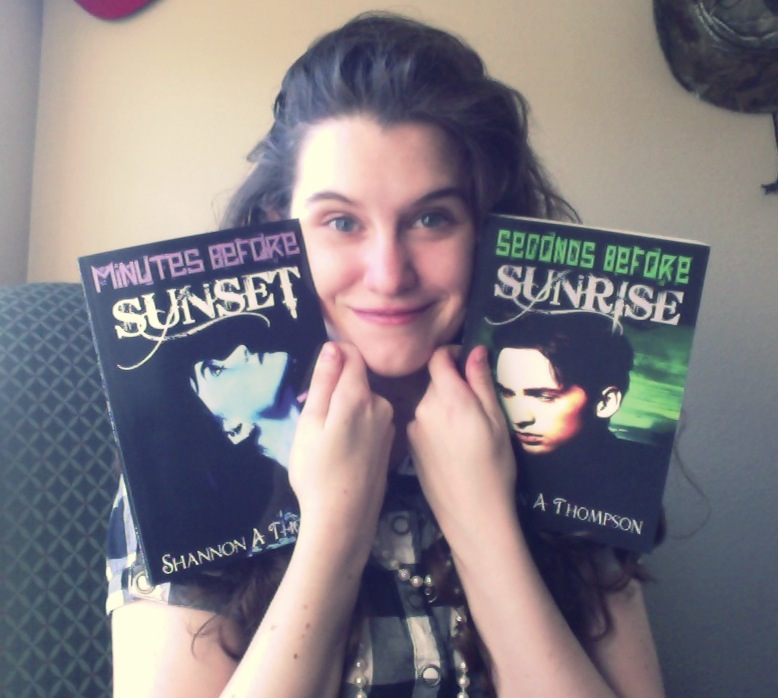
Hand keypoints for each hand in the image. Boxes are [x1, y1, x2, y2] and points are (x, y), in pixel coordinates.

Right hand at [289, 342, 393, 557]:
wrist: (344, 519)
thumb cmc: (317, 471)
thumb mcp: (310, 423)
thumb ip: (324, 382)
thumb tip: (333, 346)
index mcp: (358, 395)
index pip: (352, 354)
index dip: (333, 356)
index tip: (318, 376)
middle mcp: (381, 404)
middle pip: (357, 380)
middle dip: (335, 389)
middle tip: (314, 419)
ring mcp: (389, 425)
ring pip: (363, 402)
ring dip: (345, 410)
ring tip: (326, 439)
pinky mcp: (390, 443)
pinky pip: (371, 421)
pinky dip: (357, 427)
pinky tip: (343, 451)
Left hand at [407, 345, 517, 546]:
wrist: (472, 513)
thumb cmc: (494, 466)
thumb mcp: (496, 420)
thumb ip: (481, 382)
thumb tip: (475, 351)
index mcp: (448, 398)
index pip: (438, 358)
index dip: (452, 353)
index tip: (468, 361)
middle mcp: (424, 408)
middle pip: (434, 381)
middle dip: (453, 383)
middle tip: (477, 402)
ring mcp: (413, 428)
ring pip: (429, 403)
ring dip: (445, 405)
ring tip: (467, 429)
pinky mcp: (410, 446)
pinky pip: (423, 422)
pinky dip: (436, 424)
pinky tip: (452, 445)